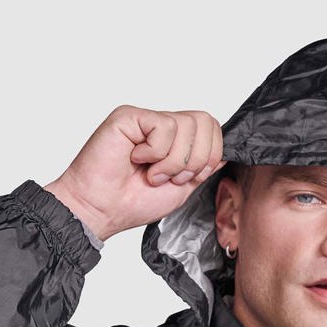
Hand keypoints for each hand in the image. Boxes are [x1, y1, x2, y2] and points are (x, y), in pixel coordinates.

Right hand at [44, 105, 225, 240]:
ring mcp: (147, 120)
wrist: (102, 210)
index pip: (212, 128)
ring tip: (151, 173)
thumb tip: (224, 153)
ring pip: (186, 125)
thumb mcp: (182, 189)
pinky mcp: (130, 116)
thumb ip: (203, 169)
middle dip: (196, 158)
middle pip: (205, 121)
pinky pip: (163, 126)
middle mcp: (162, 126)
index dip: (210, 154)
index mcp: (176, 142)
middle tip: (171, 177)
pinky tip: (136, 159)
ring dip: (173, 161)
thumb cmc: (132, 202)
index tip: (189, 178)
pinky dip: (155, 152)